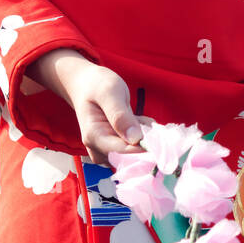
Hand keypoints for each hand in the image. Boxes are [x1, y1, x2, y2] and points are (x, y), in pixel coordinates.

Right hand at [25, 49, 145, 165]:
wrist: (85, 84)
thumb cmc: (96, 85)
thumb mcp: (110, 92)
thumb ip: (120, 115)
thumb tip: (135, 139)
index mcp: (94, 136)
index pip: (120, 153)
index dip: (141, 149)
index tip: (157, 138)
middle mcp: (98, 147)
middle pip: (126, 158)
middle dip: (143, 143)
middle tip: (147, 122)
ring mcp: (106, 148)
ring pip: (132, 155)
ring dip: (144, 140)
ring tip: (141, 119)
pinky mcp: (114, 145)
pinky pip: (133, 148)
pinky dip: (142, 136)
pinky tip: (139, 120)